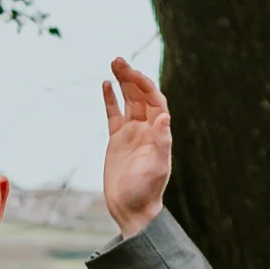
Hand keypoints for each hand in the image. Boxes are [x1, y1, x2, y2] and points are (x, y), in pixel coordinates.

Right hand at [97, 59, 175, 234]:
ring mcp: (132, 133)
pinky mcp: (117, 140)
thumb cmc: (146, 191)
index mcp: (158, 132)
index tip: (131, 73)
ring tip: (113, 63)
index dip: (144, 84)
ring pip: (128, 101)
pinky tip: (105, 84)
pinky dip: (110, 99)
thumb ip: (161, 142)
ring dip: (122, 82)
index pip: (154, 100)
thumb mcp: (156, 167)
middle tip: (118, 60)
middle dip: (131, 76)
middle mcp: (147, 129)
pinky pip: (114, 114)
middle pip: (141, 95)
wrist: (132, 208)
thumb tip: (164, 117)